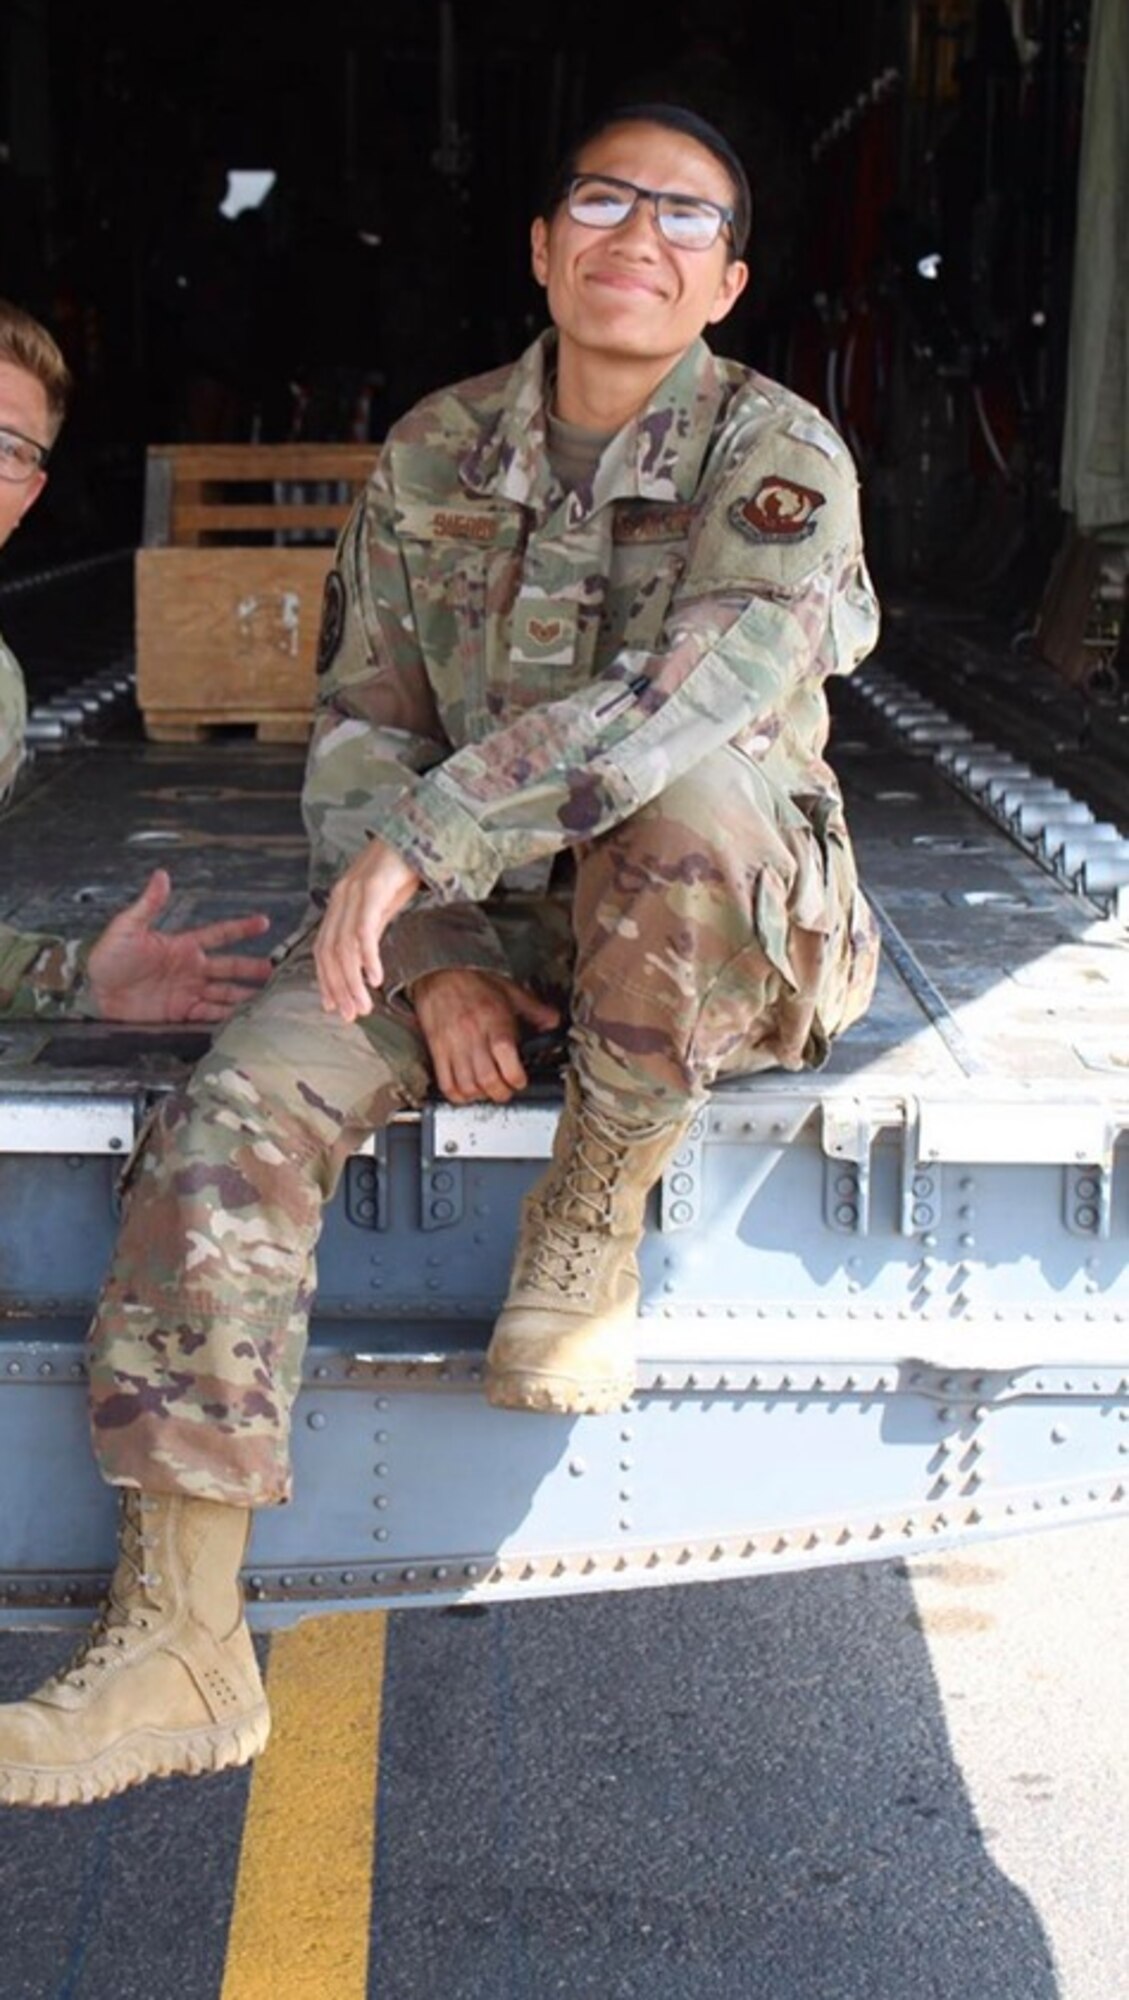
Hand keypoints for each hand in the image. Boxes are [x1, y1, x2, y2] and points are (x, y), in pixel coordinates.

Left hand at [86, 869, 270, 1023]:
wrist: (94, 992)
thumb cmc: (108, 957)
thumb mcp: (127, 927)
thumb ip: (149, 904)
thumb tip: (161, 875)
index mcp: (183, 945)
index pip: (220, 934)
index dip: (242, 928)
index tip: (264, 922)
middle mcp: (191, 968)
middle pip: (230, 967)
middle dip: (253, 968)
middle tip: (275, 970)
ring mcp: (188, 991)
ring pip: (225, 992)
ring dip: (244, 994)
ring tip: (266, 997)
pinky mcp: (181, 1012)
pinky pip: (209, 1013)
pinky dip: (226, 1015)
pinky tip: (241, 1017)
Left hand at [314, 837, 420, 1020]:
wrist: (419, 831)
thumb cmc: (403, 869)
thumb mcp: (383, 904)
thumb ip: (370, 930)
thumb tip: (364, 963)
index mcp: (339, 902)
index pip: (324, 948)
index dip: (326, 980)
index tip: (332, 1007)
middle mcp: (340, 898)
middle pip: (330, 952)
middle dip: (338, 988)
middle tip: (349, 1015)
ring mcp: (355, 893)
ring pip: (345, 947)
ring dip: (353, 981)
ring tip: (363, 1006)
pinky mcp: (373, 889)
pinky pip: (365, 930)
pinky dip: (368, 957)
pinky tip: (375, 978)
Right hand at [411, 967, 559, 1104]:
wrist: (440, 973)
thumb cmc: (475, 983)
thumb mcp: (511, 992)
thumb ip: (535, 1010)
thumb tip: (554, 1023)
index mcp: (495, 1023)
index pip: (507, 1060)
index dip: (517, 1078)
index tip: (521, 1080)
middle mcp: (473, 1036)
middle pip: (487, 1079)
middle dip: (501, 1092)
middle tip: (507, 1089)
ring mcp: (453, 1046)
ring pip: (467, 1085)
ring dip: (481, 1095)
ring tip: (488, 1090)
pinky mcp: (438, 1051)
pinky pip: (446, 1083)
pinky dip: (458, 1095)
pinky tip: (467, 1091)